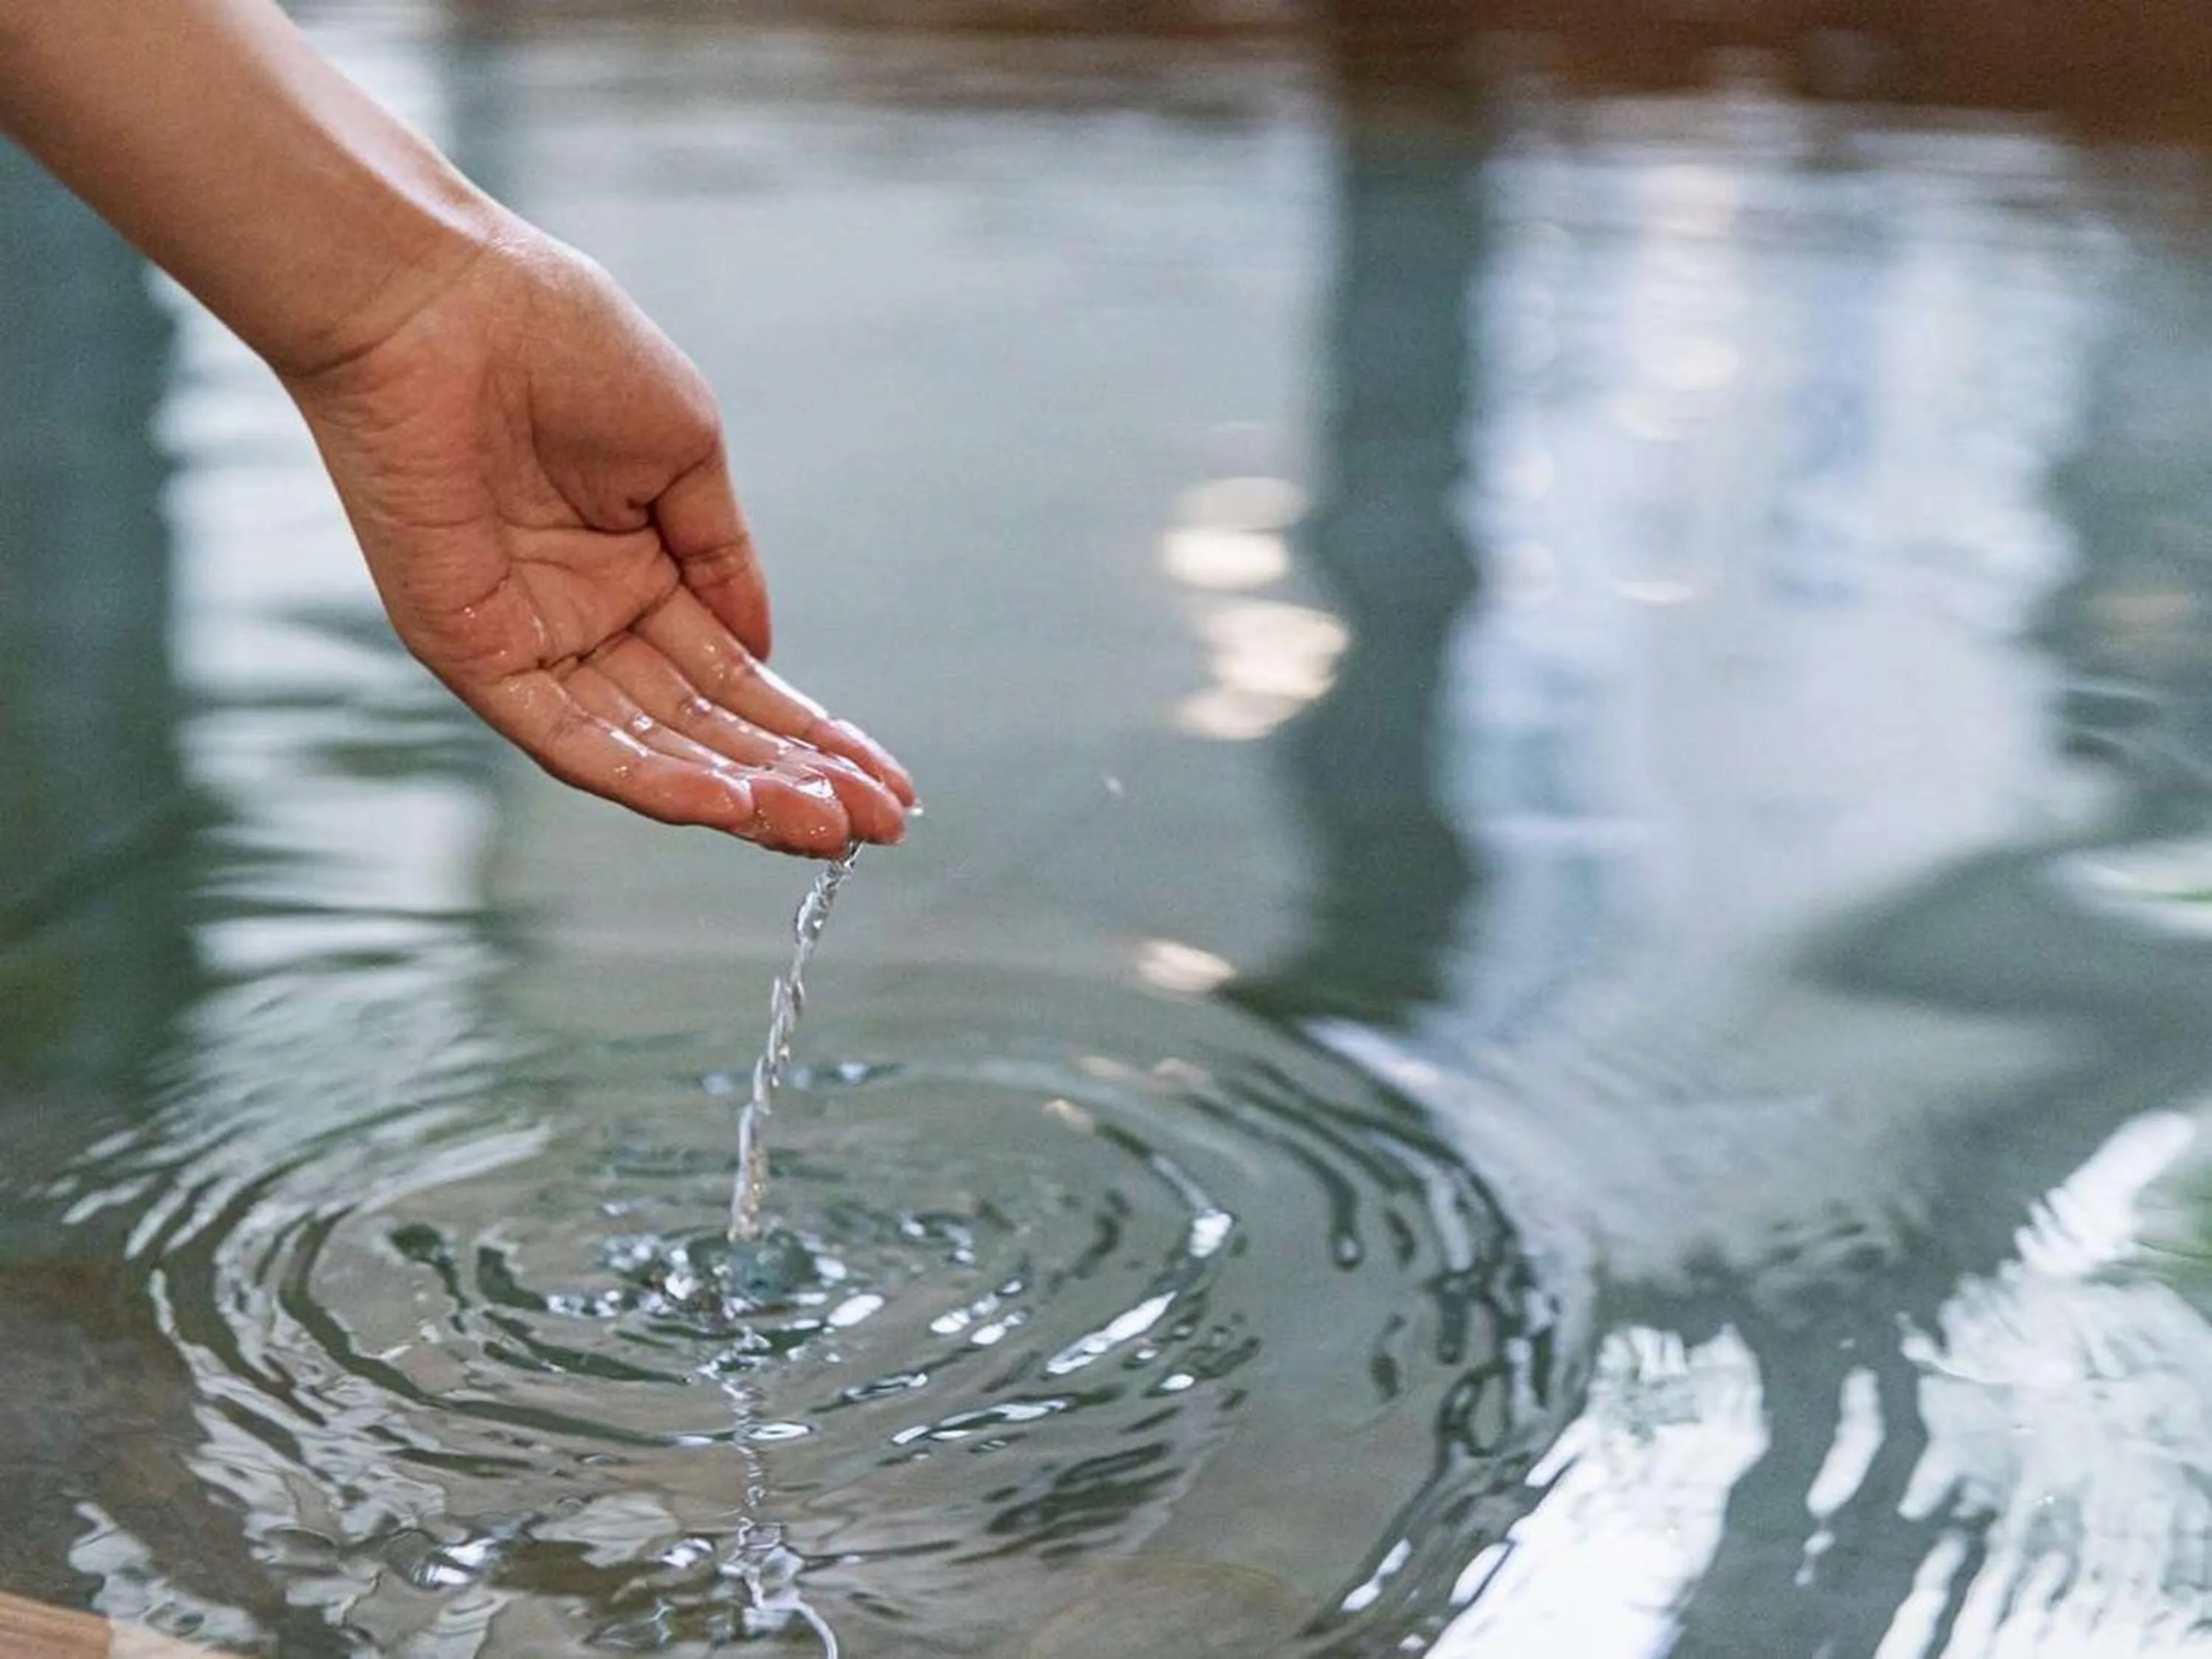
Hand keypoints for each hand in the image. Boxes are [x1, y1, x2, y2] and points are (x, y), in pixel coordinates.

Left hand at [281, 222, 913, 855]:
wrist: (440, 301)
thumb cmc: (557, 343)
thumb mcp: (685, 454)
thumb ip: (724, 559)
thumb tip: (765, 652)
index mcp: (637, 569)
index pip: (737, 677)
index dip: (813, 733)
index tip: (885, 783)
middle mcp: (586, 620)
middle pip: (705, 727)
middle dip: (794, 780)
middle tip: (879, 827)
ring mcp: (530, 643)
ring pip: (650, 749)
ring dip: (741, 796)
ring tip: (828, 828)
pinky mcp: (473, 654)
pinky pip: (571, 739)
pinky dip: (649, 778)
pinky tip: (728, 802)